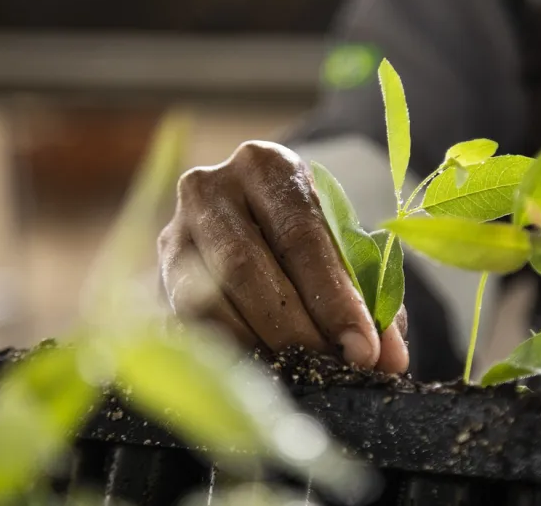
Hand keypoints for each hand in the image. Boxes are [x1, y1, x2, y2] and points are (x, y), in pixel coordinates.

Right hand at [157, 141, 408, 372]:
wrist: (237, 224)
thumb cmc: (300, 237)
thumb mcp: (338, 250)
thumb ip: (366, 296)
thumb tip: (388, 358)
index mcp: (266, 166)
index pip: (301, 235)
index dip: (334, 297)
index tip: (363, 348)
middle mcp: (210, 189)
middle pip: (246, 266)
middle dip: (295, 327)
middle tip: (332, 368)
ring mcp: (172, 232)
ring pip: (205, 300)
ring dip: (256, 346)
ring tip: (300, 374)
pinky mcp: (152, 277)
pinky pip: (183, 325)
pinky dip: (224, 355)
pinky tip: (259, 374)